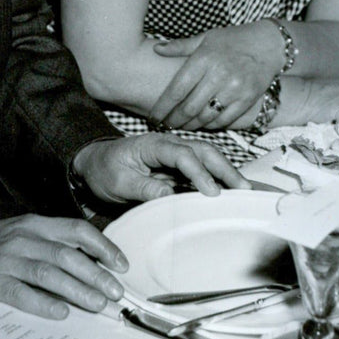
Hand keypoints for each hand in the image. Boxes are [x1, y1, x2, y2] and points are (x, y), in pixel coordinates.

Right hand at [0, 215, 128, 320]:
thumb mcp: (20, 234)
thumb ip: (49, 244)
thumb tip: (89, 265)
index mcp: (33, 224)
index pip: (77, 230)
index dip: (103, 247)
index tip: (121, 265)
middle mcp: (23, 238)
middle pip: (68, 254)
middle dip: (97, 274)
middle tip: (116, 292)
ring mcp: (6, 260)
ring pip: (50, 273)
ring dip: (78, 290)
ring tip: (98, 305)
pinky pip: (21, 294)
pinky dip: (43, 304)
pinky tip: (61, 313)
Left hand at [73, 133, 250, 203]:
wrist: (94, 163)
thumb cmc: (104, 170)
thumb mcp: (118, 182)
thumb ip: (143, 187)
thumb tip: (169, 195)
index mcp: (153, 144)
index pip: (182, 155)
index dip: (198, 172)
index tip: (211, 192)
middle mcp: (169, 144)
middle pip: (203, 151)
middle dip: (225, 168)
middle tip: (243, 189)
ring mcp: (175, 155)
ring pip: (207, 158)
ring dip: (226, 173)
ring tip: (244, 191)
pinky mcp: (177, 167)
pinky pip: (202, 170)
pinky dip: (218, 179)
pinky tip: (230, 192)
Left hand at [150, 23, 282, 130]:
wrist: (269, 44)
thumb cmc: (233, 39)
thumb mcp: (206, 38)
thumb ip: (180, 46)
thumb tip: (156, 49)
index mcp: (204, 58)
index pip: (177, 89)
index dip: (162, 106)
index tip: (152, 116)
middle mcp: (219, 74)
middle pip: (189, 107)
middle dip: (173, 120)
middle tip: (164, 126)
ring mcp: (235, 88)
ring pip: (206, 116)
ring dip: (190, 125)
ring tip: (180, 127)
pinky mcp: (248, 99)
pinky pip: (225, 119)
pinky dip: (211, 125)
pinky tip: (202, 125)